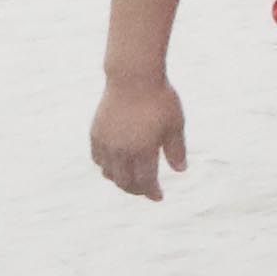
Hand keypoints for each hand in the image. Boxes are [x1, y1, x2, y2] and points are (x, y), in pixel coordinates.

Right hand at [90, 75, 186, 200]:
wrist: (133, 78)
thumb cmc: (160, 100)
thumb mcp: (175, 125)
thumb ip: (177, 150)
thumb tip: (180, 170)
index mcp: (143, 150)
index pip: (146, 181)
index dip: (152, 192)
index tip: (159, 197)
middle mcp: (121, 150)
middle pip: (125, 182)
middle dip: (136, 190)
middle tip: (146, 191)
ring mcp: (106, 142)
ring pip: (109, 173)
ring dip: (120, 180)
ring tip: (131, 180)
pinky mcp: (96, 133)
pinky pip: (98, 159)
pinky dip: (106, 167)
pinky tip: (116, 165)